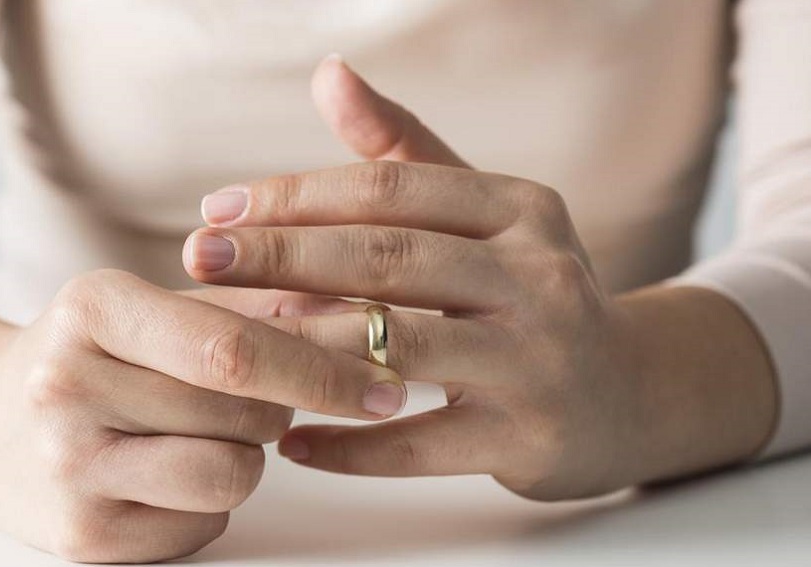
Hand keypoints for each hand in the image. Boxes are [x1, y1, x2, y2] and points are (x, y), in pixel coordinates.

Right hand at [0, 270, 402, 562]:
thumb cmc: (91, 353)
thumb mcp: (154, 304)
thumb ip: (255, 303)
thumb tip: (365, 315)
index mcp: (91, 310)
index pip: (235, 348)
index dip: (325, 368)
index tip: (386, 383)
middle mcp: (66, 389)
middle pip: (246, 413)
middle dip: (283, 406)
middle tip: (263, 395)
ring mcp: (68, 471)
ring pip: (234, 473)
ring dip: (247, 453)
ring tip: (202, 429)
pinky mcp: (80, 538)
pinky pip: (204, 522)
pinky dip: (209, 498)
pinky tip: (166, 470)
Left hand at [183, 56, 775, 499]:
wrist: (626, 394)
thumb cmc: (530, 294)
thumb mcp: (487, 215)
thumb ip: (405, 149)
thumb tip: (330, 75)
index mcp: (520, 209)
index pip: (390, 189)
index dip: (296, 197)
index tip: (217, 211)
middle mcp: (538, 277)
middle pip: (388, 258)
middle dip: (282, 256)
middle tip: (200, 261)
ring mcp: (537, 361)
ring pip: (400, 347)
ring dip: (303, 348)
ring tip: (231, 348)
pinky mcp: (526, 438)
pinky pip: (418, 443)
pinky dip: (349, 446)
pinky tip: (294, 440)